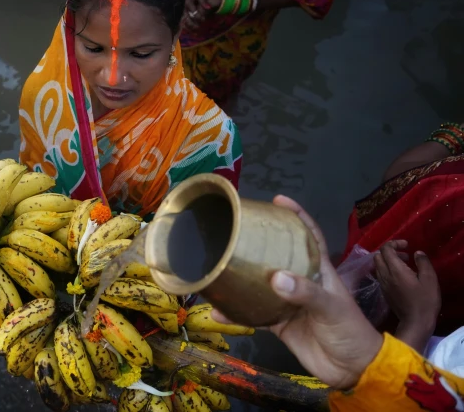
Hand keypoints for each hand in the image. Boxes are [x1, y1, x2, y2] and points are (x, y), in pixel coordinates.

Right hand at [182, 0, 221, 29]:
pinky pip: (179, 20)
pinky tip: (187, 27)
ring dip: (188, 26)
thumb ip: (203, 0)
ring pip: (182, 21)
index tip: (204, 19)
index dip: (200, 17)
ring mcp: (178, 10)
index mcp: (188, 3)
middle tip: (199, 26)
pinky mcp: (176, 12)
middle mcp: (182, 8)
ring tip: (194, 28)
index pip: (195, 13)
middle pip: (188, 20)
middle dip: (194, 24)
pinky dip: (183, 25)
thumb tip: (209, 8)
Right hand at [211, 196, 383, 389]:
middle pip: (277, 256)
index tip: (277, 200)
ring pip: (260, 285)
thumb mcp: (332, 308)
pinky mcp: (278, 324)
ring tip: (219, 269)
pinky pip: (253, 314)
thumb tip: (275, 278)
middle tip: (236, 231)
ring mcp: (288, 302)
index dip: (296, 216)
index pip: (309, 236)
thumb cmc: (350, 331)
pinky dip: (236, 313)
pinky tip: (219, 311)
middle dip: (259, 244)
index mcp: (319, 271)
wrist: (352, 370)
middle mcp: (302, 281)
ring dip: (241, 279)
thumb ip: (306, 293)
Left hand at [375, 241, 439, 351]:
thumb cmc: (425, 300)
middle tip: (405, 255)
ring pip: (377, 265)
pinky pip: (380, 274)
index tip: (406, 245)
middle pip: (378, 256)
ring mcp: (382, 284)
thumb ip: (423, 263)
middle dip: (389, 251)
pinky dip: (387, 269)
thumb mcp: (430, 279)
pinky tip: (400, 275)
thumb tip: (417, 253)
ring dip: (388, 260)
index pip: (385, 249)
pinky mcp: (383, 291)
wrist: (415, 322)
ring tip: (405, 263)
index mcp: (395, 270)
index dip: (394, 243)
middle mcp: (384, 275)